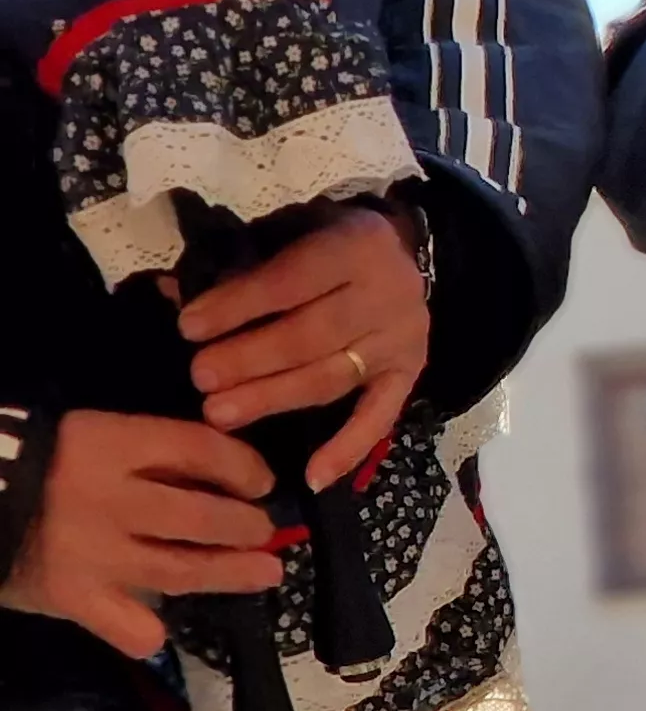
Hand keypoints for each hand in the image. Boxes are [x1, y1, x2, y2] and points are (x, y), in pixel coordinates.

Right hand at [0, 412, 280, 656]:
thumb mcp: (101, 438)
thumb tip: (235, 479)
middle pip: (200, 517)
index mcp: (113, 444)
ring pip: (179, 570)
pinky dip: (151, 632)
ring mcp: (89, 553)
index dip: (244, 468)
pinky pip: (127, 627)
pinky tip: (163, 629)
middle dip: (246, 527)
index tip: (264, 484)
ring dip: (230, 574)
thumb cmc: (48, 467)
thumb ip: (158, 454)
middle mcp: (106, 499)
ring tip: (265, 573)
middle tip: (266, 533)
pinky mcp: (70, 597)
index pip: (201, 450)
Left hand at [178, 203, 427, 488]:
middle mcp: (389, 292)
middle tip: (200, 377)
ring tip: (218, 414)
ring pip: (334, 376)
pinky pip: (381, 415)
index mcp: (356, 245)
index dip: (239, 306)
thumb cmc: (322, 241)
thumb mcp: (287, 232)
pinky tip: (312, 478)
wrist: (397, 250)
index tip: (188, 327)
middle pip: (313, 334)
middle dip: (251, 359)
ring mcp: (404, 337)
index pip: (292, 281)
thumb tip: (169, 296)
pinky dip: (348, 449)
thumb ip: (237, 264)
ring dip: (274, 398)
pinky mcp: (411, 372)